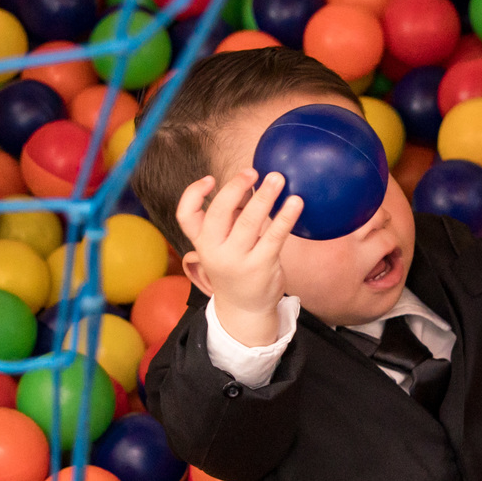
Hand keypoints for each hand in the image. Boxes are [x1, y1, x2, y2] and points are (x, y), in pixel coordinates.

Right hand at [176, 168, 303, 346]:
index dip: (194, 194)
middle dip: (235, 188)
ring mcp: (238, 260)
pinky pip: (275, 236)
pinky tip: (296, 203)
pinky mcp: (262, 266)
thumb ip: (231, 216)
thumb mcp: (223, 244)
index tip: (211, 178)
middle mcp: (215, 251)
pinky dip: (285, 217)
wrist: (245, 308)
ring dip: (264, 196)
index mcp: (201, 242)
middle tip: (252, 171)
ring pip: (249, 222)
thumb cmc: (235, 267)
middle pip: (219, 213)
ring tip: (277, 178)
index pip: (185, 215)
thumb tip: (249, 183)